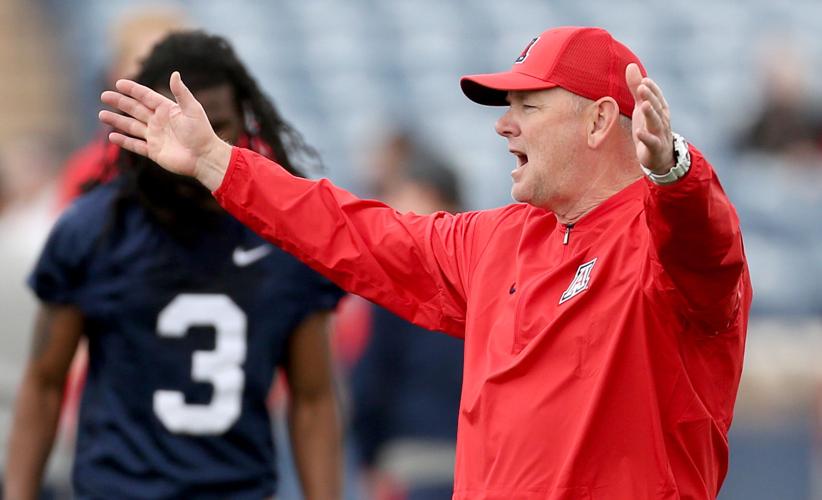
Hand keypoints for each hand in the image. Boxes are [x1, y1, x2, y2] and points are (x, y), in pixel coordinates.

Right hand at [99, 72, 230, 189]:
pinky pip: (135, 145)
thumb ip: (181, 93)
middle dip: (120, 102)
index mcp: (167, 109)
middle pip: (135, 109)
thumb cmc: (201, 132)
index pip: (146, 96)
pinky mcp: (154, 151)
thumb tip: (174, 73)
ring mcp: (155, 136)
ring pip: (132, 126)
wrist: (205, 157)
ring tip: (102, 115)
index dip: (133, 90)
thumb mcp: (192, 109)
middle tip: (104, 96)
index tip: (119, 83)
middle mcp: (159, 122)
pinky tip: (112, 136)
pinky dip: (124, 141)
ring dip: (117, 121)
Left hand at [625, 63, 673, 173]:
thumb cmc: (650, 128)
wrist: (660, 157)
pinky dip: (646, 137)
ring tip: (643, 105)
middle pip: (657, 107)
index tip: (644, 80)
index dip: (652, 89)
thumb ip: (636, 88)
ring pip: (656, 123)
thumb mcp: (641, 107)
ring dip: (650, 113)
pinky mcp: (655, 148)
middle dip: (650, 97)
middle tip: (642, 87)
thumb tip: (631, 65)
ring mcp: (660, 134)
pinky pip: (652, 142)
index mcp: (659, 110)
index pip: (657, 97)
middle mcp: (662, 120)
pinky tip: (638, 132)